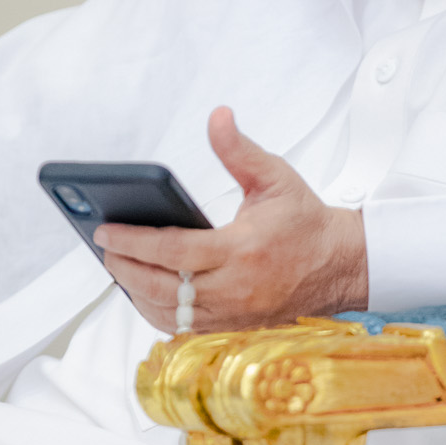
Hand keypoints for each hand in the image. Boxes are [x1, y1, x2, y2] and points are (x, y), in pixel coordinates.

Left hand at [95, 106, 368, 333]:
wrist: (341, 265)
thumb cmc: (306, 221)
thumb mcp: (275, 176)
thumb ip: (239, 149)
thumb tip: (218, 116)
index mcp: (241, 250)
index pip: (174, 252)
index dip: (133, 242)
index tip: (105, 230)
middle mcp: (235, 288)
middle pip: (162, 288)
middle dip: (124, 269)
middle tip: (104, 248)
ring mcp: (234, 314)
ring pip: (169, 314)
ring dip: (136, 293)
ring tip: (117, 267)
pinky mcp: (235, 327)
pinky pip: (184, 328)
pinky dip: (158, 313)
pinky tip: (143, 293)